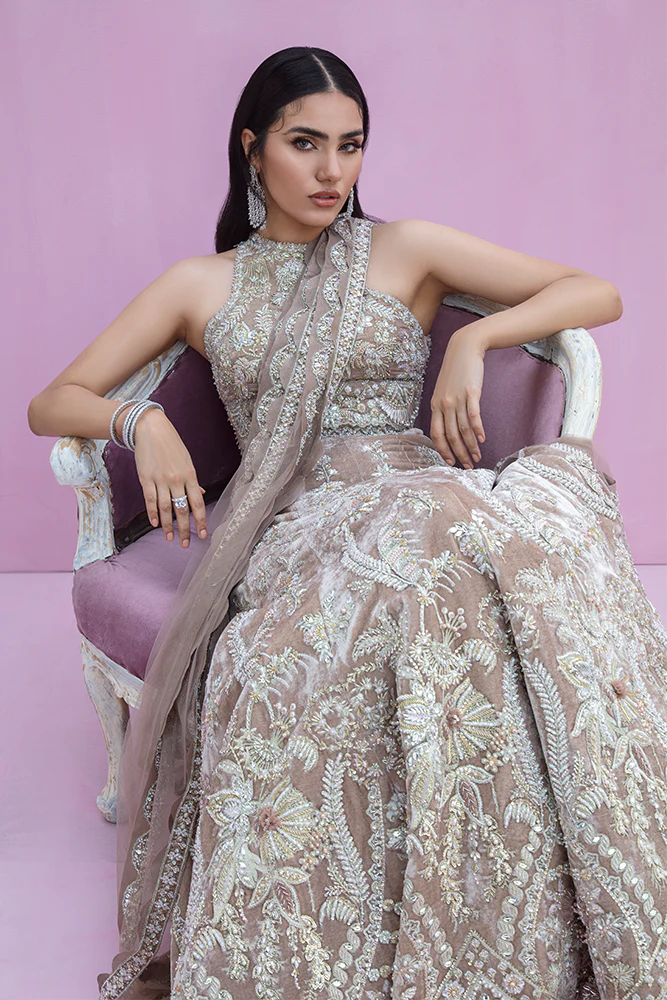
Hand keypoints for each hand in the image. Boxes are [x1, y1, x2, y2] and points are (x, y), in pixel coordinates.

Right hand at [128, 407, 207, 546]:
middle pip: (182, 510)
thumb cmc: (171, 444)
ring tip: (169, 538)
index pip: (198, 503)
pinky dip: (152, 513)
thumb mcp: (187, 461)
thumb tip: (200, 494)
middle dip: (184, 529)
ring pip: (165, 508)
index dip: (201, 520)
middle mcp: (176, 479)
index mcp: (190, 475)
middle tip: (185, 544)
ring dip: (167, 526)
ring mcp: (160, 480)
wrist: (151, 429)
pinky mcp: (146, 479)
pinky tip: (155, 524)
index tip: (203, 534)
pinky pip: (150, 500)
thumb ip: (192, 480)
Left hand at [429, 328, 486, 468]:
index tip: (451, 462)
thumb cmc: (455, 371)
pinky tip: (482, 439)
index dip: (443, 450)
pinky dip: (477, 430)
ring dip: (470, 446)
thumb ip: (444, 407)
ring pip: (462, 429)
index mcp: (435, 406)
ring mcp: (457, 399)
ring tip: (477, 456)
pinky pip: (473, 416)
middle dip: (459, 454)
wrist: (464, 348)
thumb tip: (450, 426)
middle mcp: (444, 404)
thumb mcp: (443, 390)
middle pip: (450, 436)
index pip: (436, 434)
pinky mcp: (471, 392)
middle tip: (467, 466)